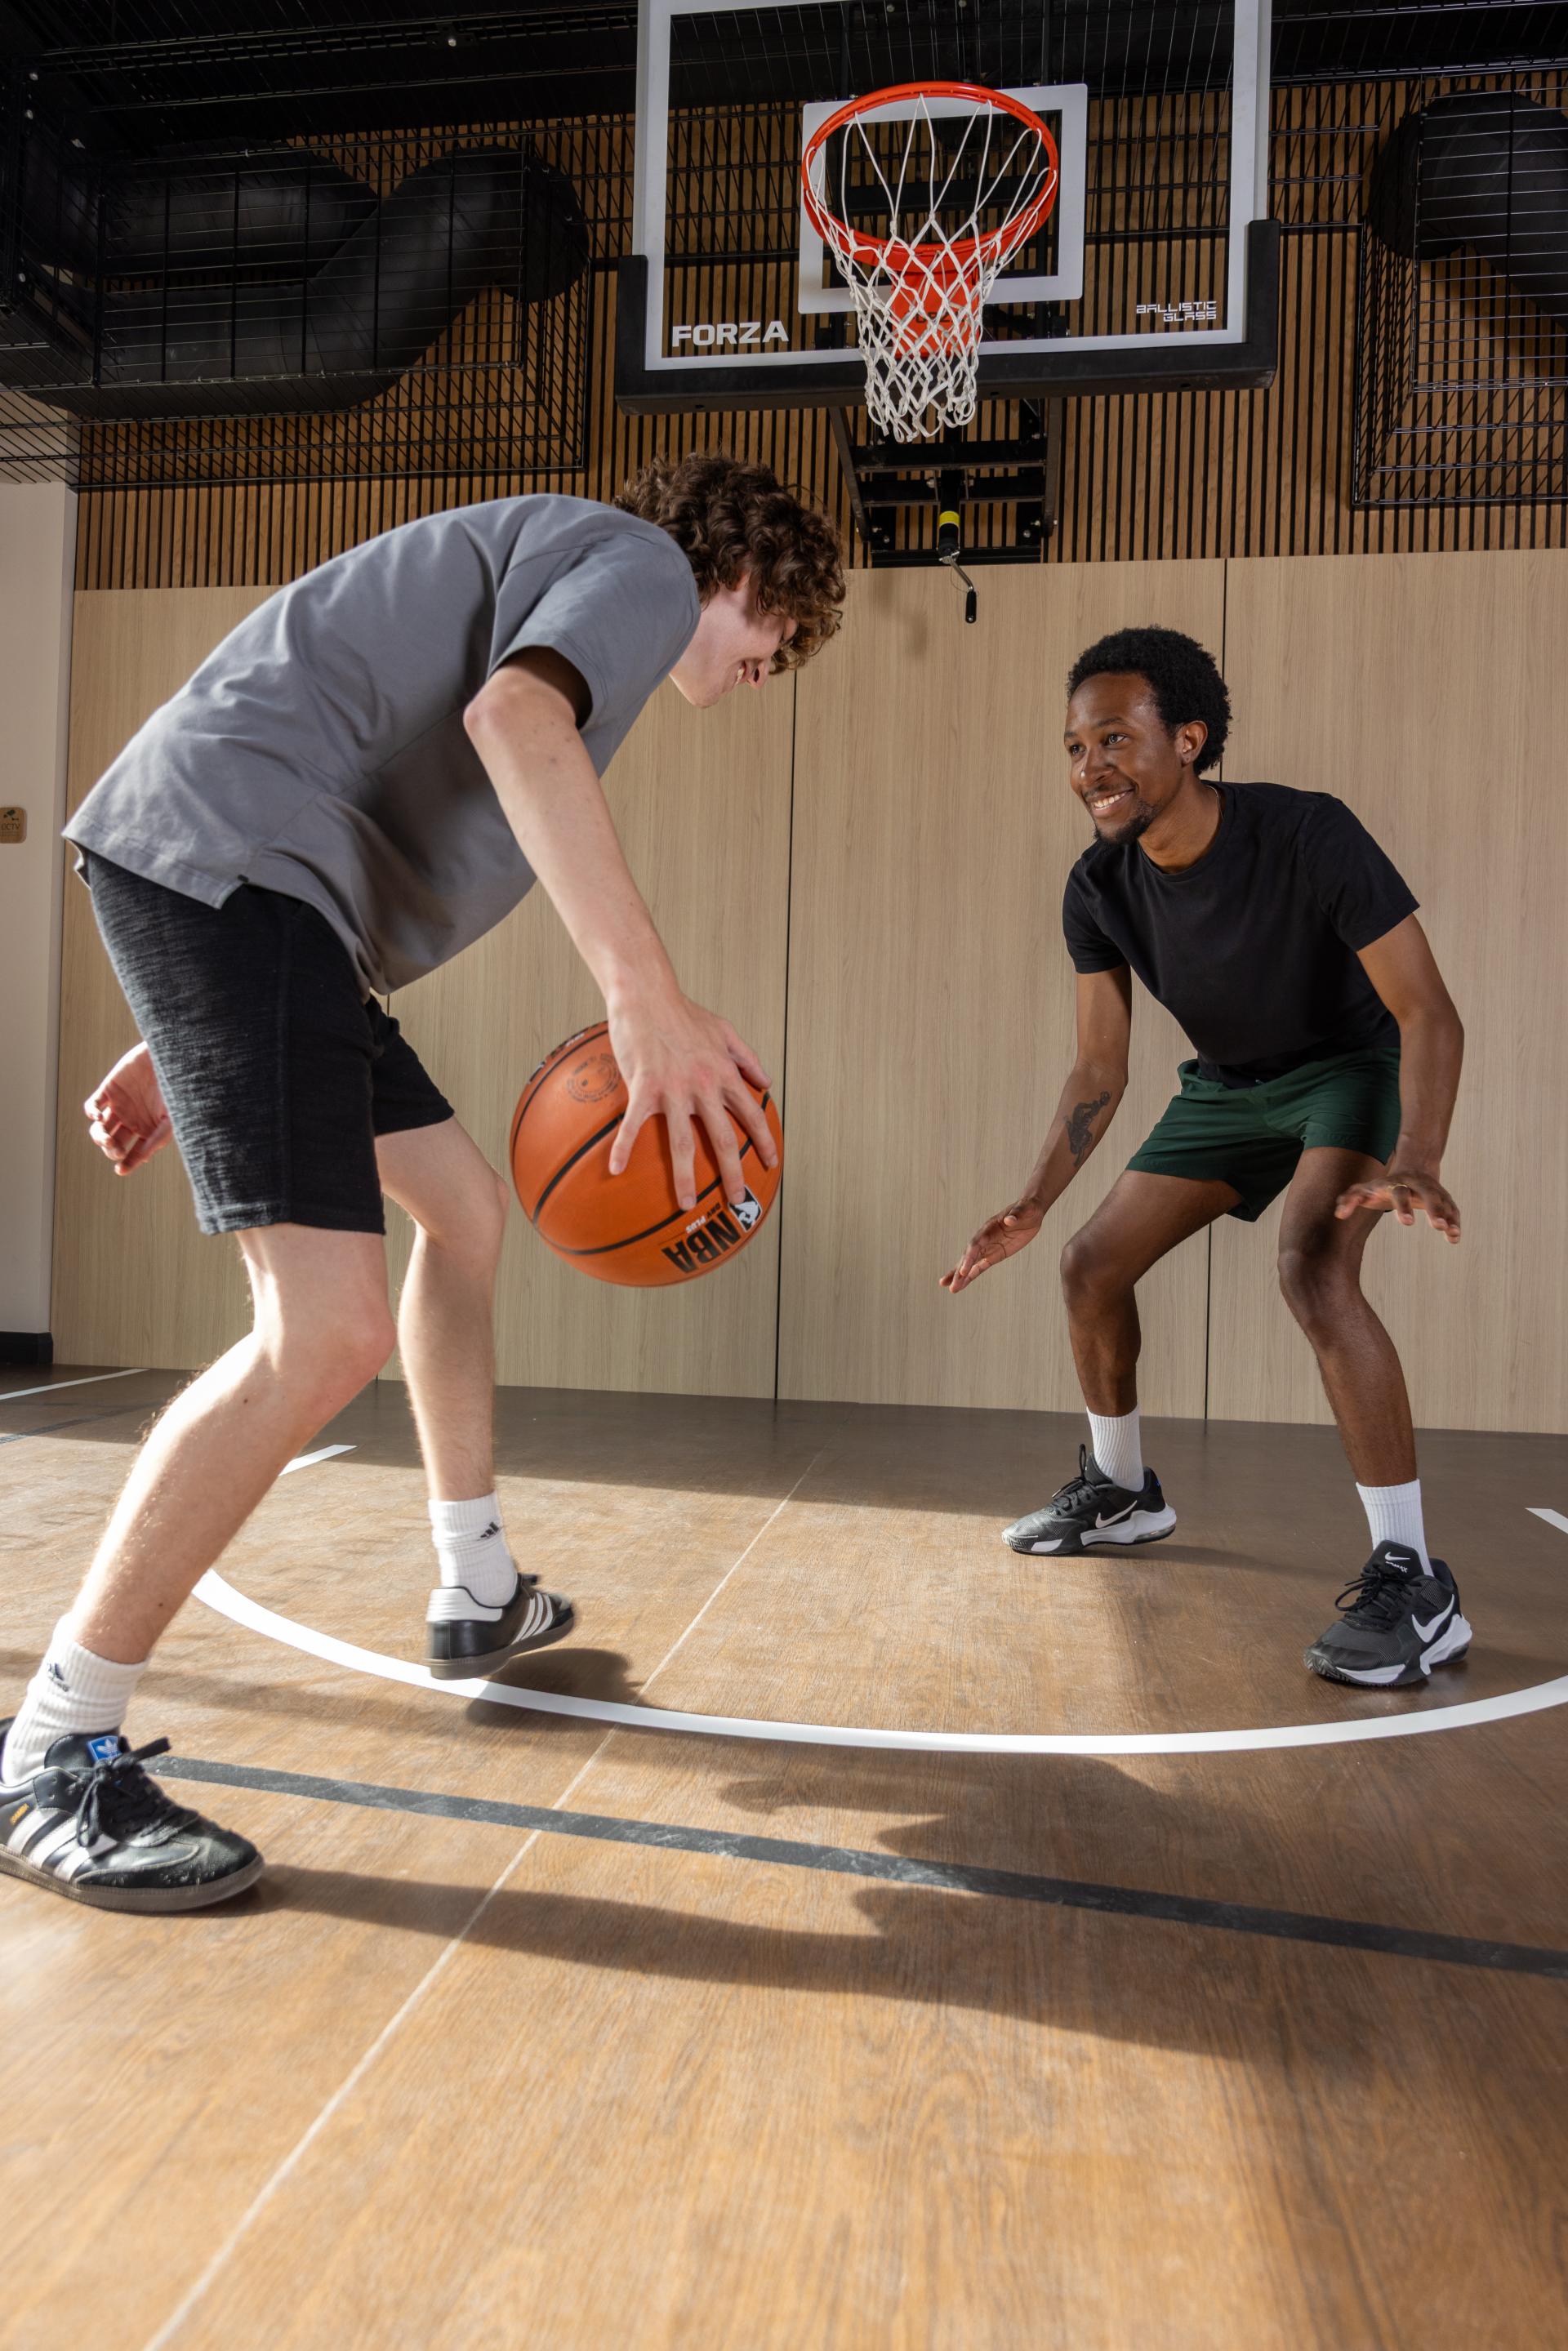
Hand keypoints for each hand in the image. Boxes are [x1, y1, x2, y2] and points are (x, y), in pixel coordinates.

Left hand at [84, 1042, 171, 1175]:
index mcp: (147, 1130)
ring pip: (99, 1129)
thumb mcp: (172, 1118)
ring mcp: (119, 1105)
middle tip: (116, 1149)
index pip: (133, 1153)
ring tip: (105, 1138)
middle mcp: (132, 1120)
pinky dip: (91, 1114)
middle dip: (112, 1150)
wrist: (170, 1057)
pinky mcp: (109, 1089)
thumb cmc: (177, 1088)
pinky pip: (92, 1106)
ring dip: (99, 1137)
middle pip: (113, 1143)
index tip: (121, 1169)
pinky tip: (97, 1118)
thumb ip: (158, 1139)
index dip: (126, 1163)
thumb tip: (142, 1159)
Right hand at [606, 988, 775, 1211]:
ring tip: (685, 1205)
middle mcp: (704, 1087)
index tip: (770, 1164)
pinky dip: (623, 1147)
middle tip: (737, 1199)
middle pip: (723, 1140)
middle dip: (733, 1173)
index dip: (763, 1141)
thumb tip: (765, 1081)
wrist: (647, 994)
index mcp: (724, 1074)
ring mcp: (674, 1090)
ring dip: (685, 1178)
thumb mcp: (724, 1029)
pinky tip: (615, 1169)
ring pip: (683, 1143)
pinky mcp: (644, 1087)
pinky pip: (633, 1125)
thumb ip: (747, 1057)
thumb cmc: (683, 1011)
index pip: (752, 1114)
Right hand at [941, 1198, 1044, 1294]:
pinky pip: (980, 1267)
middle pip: (968, 1256)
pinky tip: (962, 1284)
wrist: (1030, 1212)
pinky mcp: (993, 1255)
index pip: (976, 1244)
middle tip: (948, 1284)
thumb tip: (1009, 1219)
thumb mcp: (1025, 1209)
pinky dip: (971, 1276)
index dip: (969, 1257)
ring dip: (961, 1276)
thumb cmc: (1027, 1208)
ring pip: (971, 1264)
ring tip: (952, 1289)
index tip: (963, 1271)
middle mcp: (984, 1239)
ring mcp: (988, 1248)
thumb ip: (1016, 1214)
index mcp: (989, 1228)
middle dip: (959, 1270)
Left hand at [1335, 1164, 1460, 1241]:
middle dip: (1433, 1209)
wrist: (1412, 1168)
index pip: (1400, 1193)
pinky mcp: (1443, 1198)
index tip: (1408, 1223)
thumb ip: (1350, 1199)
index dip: (1404, 1207)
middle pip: (1427, 1194)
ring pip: (1443, 1201)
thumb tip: (1339, 1214)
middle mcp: (1417, 1185)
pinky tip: (1455, 1238)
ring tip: (1451, 1233)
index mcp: (1396, 1183)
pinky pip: (1452, 1209)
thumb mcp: (1364, 1190)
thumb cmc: (1381, 1186)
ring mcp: (1433, 1190)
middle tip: (1437, 1226)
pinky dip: (1455, 1222)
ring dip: (1448, 1216)